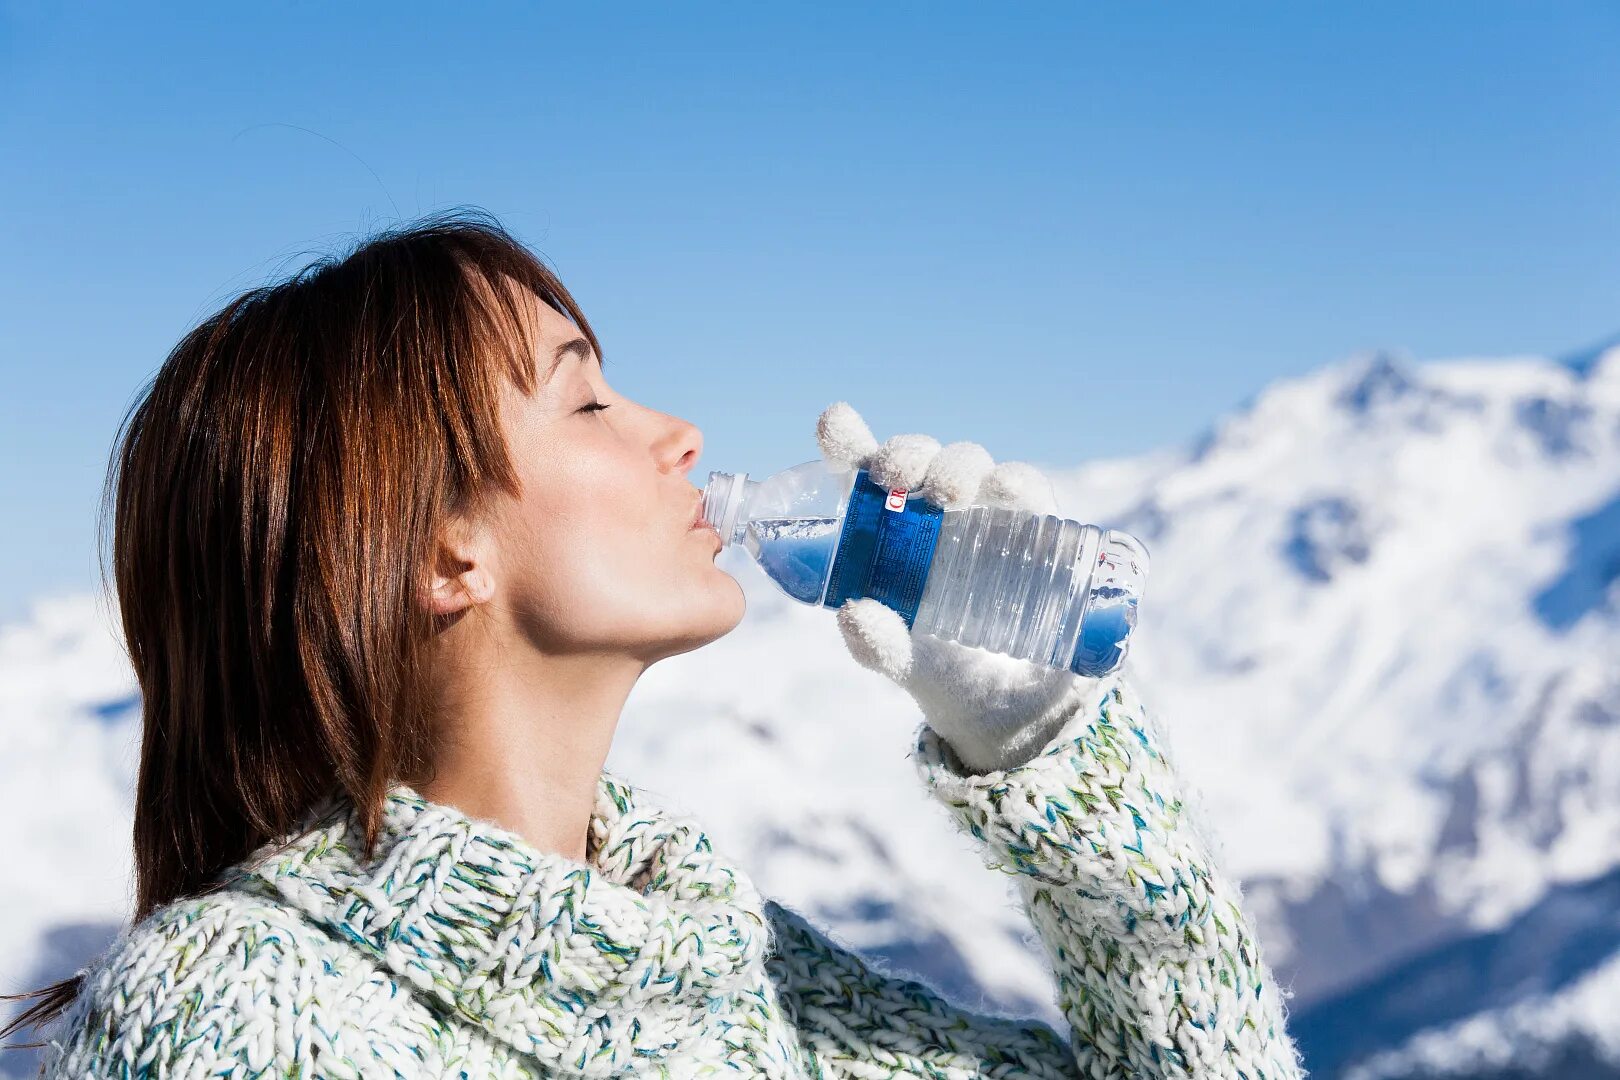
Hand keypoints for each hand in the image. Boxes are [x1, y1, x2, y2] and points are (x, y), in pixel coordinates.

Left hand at [815, 401, 1105, 772]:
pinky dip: (1016, 483)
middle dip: (906, 454)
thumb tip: (854, 614)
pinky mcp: (1033, 526)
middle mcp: (933, 513)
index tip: (834, 423)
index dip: (847, 440)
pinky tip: (1007, 490)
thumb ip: (877, 644)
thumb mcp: (905, 662)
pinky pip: (1025, 489)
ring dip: (956, 466)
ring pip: (968, 464)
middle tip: (892, 474)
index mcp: (888, 534)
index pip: (862, 474)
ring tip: (948, 493)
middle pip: (917, 460)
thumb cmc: (945, 671)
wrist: (1014, 704)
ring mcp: (984, 514)